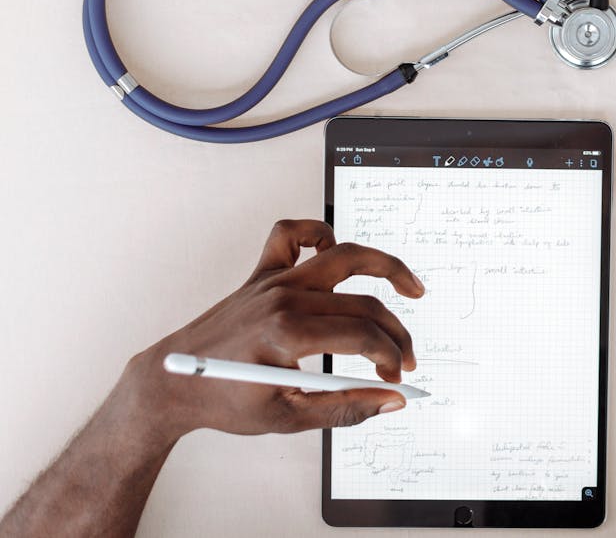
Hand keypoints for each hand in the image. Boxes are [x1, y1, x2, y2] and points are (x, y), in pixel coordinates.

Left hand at [125, 219, 424, 439]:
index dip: (389, 358)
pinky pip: (291, 234)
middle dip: (395, 335)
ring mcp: (273, 281)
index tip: (396, 378)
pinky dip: (317, 232)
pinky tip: (334, 249)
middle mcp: (283, 298)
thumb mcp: (288, 417)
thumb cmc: (224, 401)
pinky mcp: (262, 274)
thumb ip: (347, 409)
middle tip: (406, 359)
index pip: (362, 336)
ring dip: (384, 267)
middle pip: (363, 305)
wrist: (172, 384)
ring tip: (409, 286)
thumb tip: (393, 399)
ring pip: (343, 256)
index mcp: (288, 334)